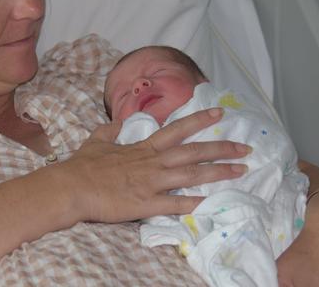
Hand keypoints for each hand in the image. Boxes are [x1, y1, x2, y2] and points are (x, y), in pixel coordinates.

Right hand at [61, 108, 250, 223]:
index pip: (177, 130)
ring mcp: (151, 183)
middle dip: (222, 149)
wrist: (73, 186)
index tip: (220, 114)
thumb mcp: (97, 140)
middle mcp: (153, 162)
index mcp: (143, 147)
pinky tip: (212, 202)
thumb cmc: (84, 164)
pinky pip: (175, 203)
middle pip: (194, 152)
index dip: (200, 120)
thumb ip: (111, 130)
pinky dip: (194, 202)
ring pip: (192, 175)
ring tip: (241, 171)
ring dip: (218, 172)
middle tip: (245, 148)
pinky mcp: (146, 203)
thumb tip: (119, 121)